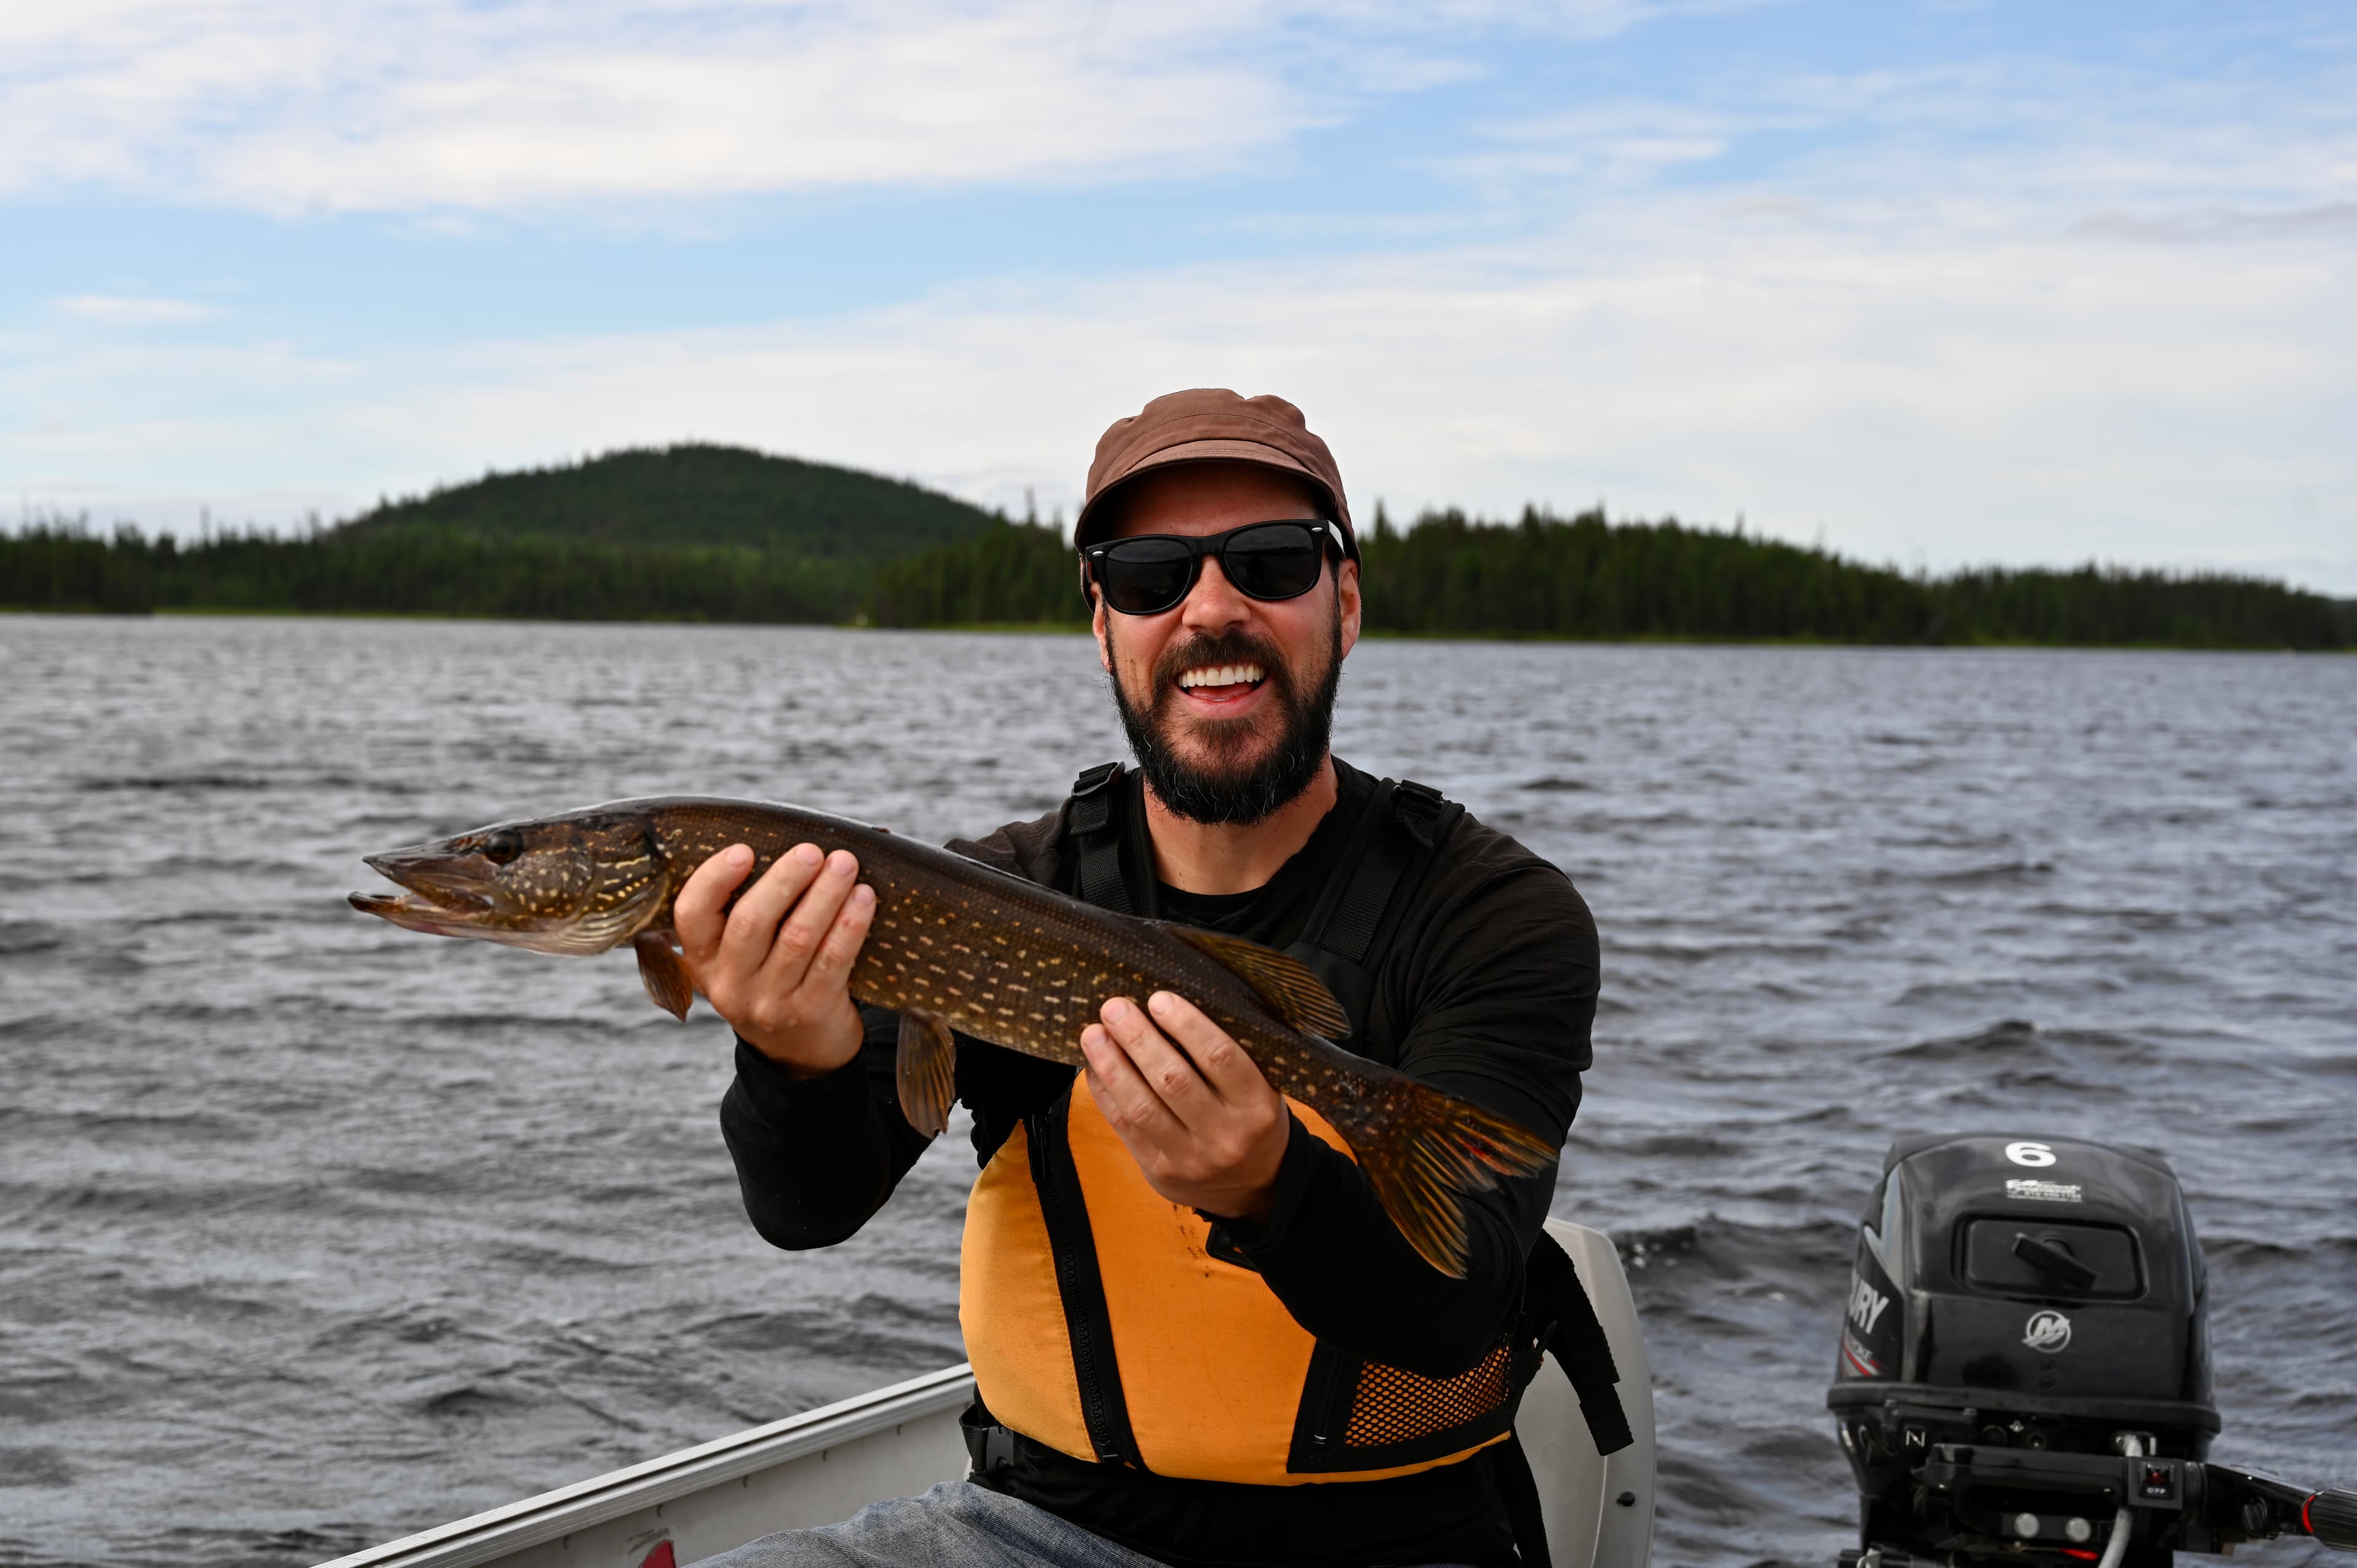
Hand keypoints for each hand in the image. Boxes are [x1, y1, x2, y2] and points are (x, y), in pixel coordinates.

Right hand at [674, 842, 873, 1074]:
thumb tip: (787, 850)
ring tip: (844, 864)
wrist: (798, 1054)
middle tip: (811, 851)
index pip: (691, 916)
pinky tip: (864, 898)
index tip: (744, 850)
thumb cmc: (771, 980)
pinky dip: (850, 924)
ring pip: (798, 937)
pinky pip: (832, 960)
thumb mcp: (740, 958)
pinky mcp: (810, 1012)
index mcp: (702, 961)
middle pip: (751, 922)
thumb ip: (746, 913)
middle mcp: (729, 984)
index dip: (713, 880)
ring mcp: (769, 1002)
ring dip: (825, 895)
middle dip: (785, 880)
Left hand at [1080, 991, 1289, 1221]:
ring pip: (1142, 1106)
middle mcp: (1224, 1134)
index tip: (1159, 999)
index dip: (1187, 1025)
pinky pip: (1125, 1127)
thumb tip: (1168, 1008)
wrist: (1257, 1188)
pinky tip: (1094, 1067)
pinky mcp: (1159, 1171)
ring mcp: (1190, 1158)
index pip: (1220, 1057)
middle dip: (1138, 1039)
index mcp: (1257, 1105)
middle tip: (1114, 1007)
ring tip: (1094, 1034)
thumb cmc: (1253, 1120)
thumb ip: (1227, 1056)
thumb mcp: (1262, 1088)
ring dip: (1112, 1065)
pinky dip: (1105, 1093)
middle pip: (1173, 1079)